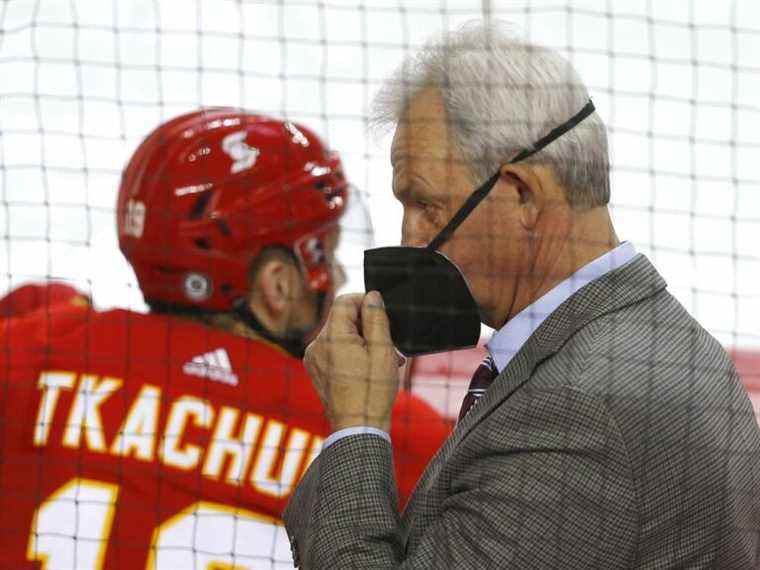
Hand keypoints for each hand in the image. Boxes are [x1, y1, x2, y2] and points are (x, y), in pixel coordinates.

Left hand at [304, 291, 399, 432]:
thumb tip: (372, 296)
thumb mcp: (382, 350)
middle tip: (389, 344)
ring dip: (363, 341)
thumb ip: (376, 318)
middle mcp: (317, 345)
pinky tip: (370, 367)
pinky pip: (335, 350)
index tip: (383, 315)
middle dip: (367, 326)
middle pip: (343, 318)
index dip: (365, 302)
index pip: (344, 301)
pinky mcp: (317, 369)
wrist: (358, 428)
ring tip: (384, 359)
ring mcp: (314, 358)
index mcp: (331, 338)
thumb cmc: (372, 393)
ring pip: (341, 335)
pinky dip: (353, 353)